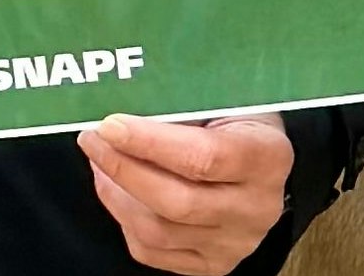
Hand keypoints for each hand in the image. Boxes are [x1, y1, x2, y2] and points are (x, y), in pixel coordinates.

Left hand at [79, 112, 290, 274]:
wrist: (264, 165)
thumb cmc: (241, 123)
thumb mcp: (227, 102)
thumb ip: (184, 110)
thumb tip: (122, 119)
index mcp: (269, 158)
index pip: (203, 157)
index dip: (150, 143)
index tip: (110, 126)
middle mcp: (257, 208)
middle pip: (176, 202)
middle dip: (123, 170)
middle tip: (94, 141)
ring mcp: (235, 242)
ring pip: (157, 231)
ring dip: (117, 195)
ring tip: (101, 163)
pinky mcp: (213, 263)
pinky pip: (152, 252)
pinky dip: (125, 221)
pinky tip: (119, 192)